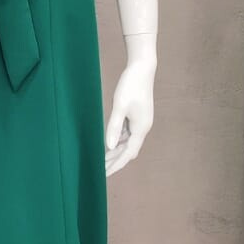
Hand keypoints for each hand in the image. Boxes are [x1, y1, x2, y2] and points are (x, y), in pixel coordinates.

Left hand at [105, 56, 155, 175]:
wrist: (142, 68)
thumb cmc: (131, 85)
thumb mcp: (119, 106)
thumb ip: (114, 127)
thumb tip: (108, 146)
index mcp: (141, 128)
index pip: (127, 154)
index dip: (116, 165)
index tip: (104, 174)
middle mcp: (143, 128)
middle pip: (129, 151)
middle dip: (115, 161)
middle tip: (100, 170)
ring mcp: (141, 122)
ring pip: (128, 143)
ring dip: (116, 152)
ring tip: (102, 160)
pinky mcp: (137, 116)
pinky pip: (127, 134)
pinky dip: (118, 141)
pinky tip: (109, 143)